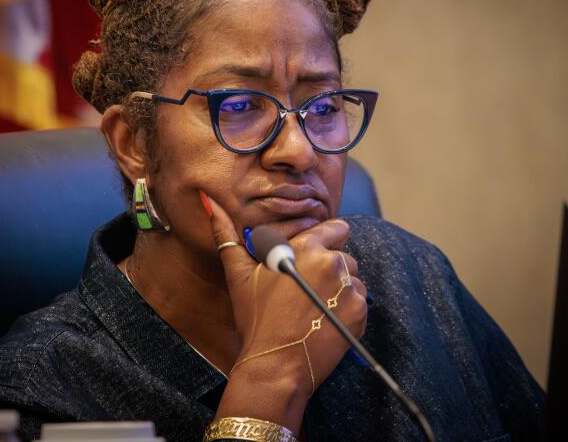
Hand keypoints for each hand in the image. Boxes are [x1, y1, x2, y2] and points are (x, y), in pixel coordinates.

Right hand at [203, 191, 368, 395]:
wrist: (274, 366)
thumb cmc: (255, 318)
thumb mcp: (238, 274)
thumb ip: (225, 232)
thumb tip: (208, 200)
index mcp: (308, 247)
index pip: (336, 229)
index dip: (323, 243)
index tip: (310, 261)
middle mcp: (333, 263)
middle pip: (344, 256)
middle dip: (329, 269)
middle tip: (305, 293)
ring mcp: (349, 289)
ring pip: (353, 280)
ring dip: (339, 291)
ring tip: (314, 310)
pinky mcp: (359, 313)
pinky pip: (359, 303)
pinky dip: (346, 311)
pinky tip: (324, 322)